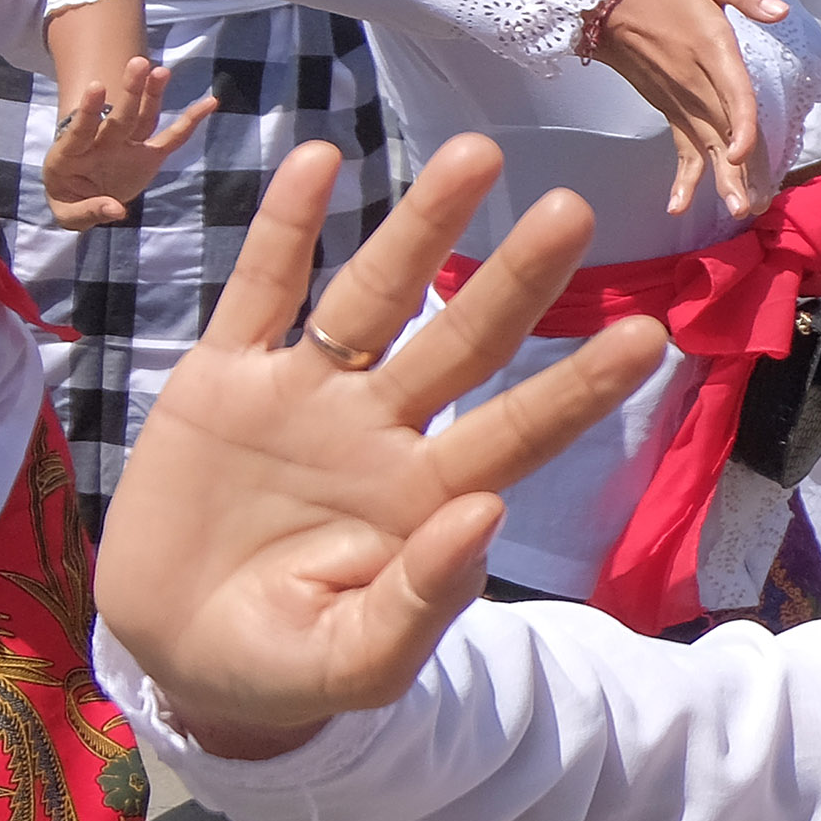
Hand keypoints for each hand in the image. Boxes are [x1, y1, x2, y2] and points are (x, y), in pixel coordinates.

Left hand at [40, 58, 216, 228]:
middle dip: (130, 92)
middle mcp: (101, 143)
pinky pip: (172, 138)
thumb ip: (89, 211)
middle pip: (119, 117)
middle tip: (139, 63)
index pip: (81, 130)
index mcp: (72, 155)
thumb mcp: (69, 215)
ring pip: (142, 117)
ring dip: (152, 93)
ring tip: (162, 72)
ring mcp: (126, 145)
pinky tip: (210, 103)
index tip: (97, 86)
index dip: (89, 110)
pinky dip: (190, 121)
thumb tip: (118, 211)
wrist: (81, 201)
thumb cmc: (68, 202)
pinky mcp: (148, 154)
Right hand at [94, 135, 675, 760]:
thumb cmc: (285, 666)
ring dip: (421, 227)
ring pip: (373, 296)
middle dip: (516, 280)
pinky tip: (316, 159)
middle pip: (462, 341)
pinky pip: (261, 292)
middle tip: (575, 211)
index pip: (519, 431)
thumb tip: (484, 515)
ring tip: (476, 153)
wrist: (174, 656)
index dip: (577, 385)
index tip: (646, 337)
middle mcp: (379, 430)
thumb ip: (418, 602)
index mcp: (426, 498)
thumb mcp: (353, 662)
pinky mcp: (221, 381)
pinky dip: (285, 229)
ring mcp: (304, 396)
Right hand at [584, 0, 790, 216]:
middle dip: (737, 171)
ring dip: (720, 181)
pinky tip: (678, 207)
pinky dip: (683, 177)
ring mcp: (682, 103)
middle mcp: (697, 85)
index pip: (732, 94)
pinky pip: (682, 148)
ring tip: (736, 211)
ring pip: (707, 147)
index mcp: (712, 52)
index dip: (739, 125)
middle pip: (723, 132)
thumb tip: (781, 12)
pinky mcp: (672, 111)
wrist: (609, 10)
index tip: (739, 154)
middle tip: (750, 206)